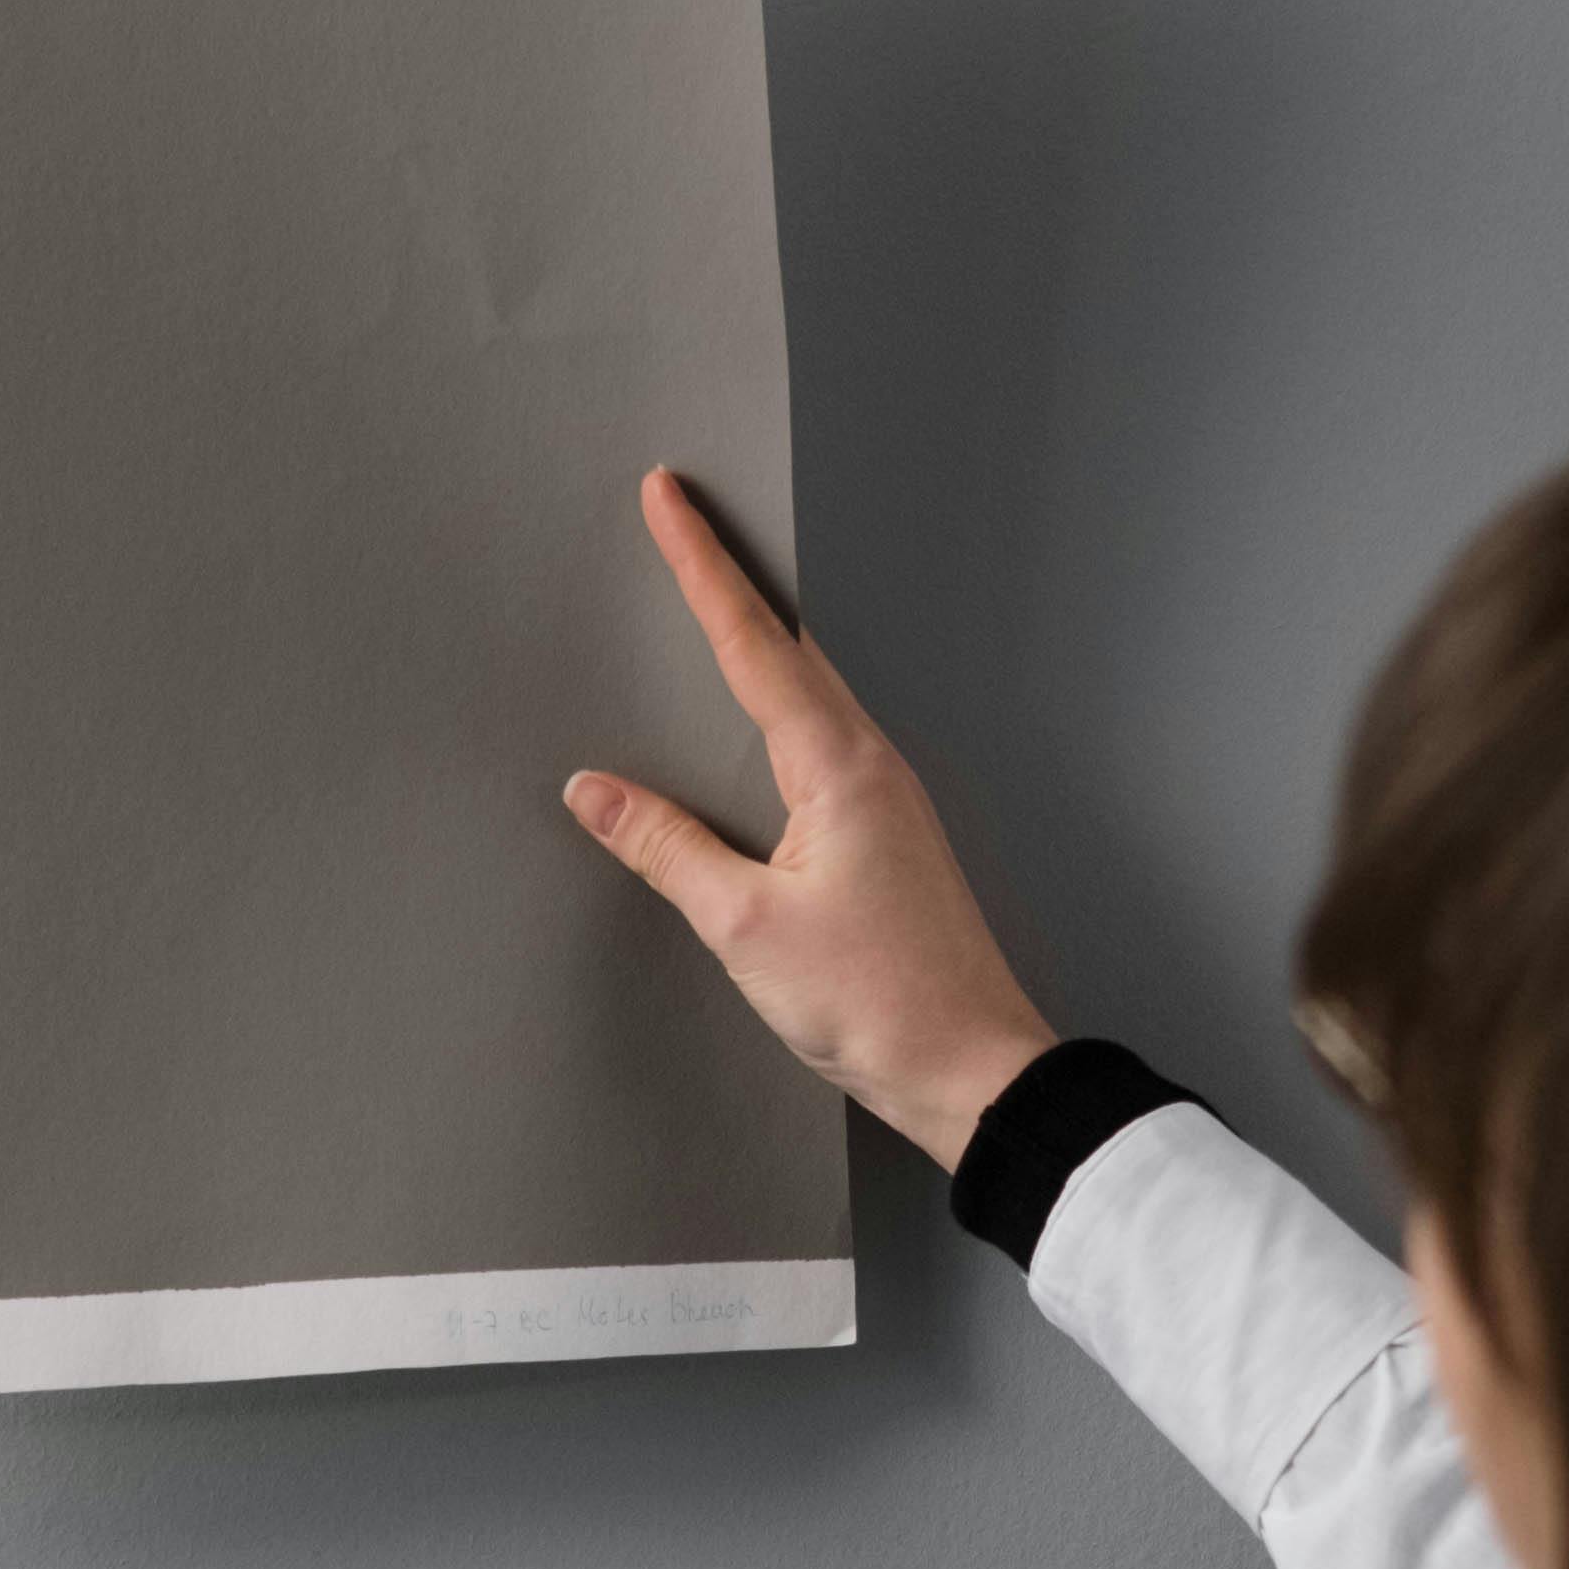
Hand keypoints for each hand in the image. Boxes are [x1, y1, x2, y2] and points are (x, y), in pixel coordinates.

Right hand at [566, 471, 1055, 1171]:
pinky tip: (752, 727)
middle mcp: (871, 766)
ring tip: (707, 599)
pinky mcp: (885, 838)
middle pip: (790, 647)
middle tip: (683, 518)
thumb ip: (665, 849)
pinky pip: (818, 746)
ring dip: (757, 642)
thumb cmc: (878, 1003)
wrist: (973, 1072)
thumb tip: (595, 792)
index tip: (669, 496)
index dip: (703, 566)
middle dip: (731, 580)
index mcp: (840, 767)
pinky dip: (776, 710)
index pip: (755, 642)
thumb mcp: (744, 925)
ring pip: (808, 695)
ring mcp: (885, 800)